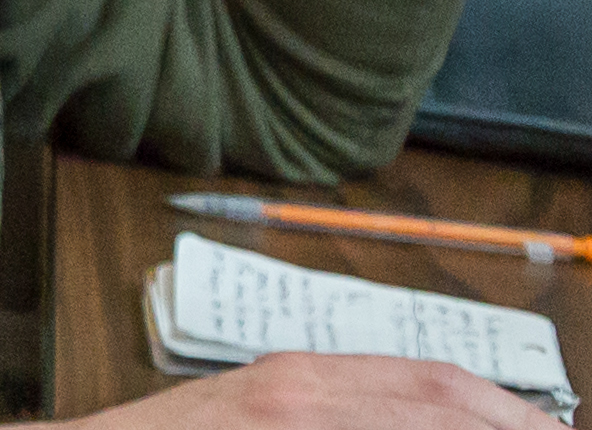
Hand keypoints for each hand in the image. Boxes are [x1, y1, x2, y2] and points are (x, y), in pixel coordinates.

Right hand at [102, 353, 568, 429]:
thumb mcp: (254, 412)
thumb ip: (330, 413)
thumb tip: (417, 420)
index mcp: (301, 377)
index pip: (434, 380)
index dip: (505, 409)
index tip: (548, 429)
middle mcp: (304, 396)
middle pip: (443, 406)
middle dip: (510, 429)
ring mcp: (291, 423)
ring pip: (418, 423)